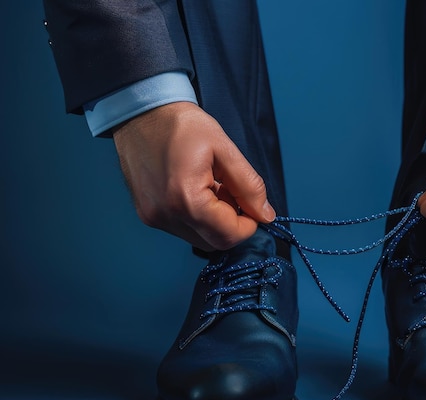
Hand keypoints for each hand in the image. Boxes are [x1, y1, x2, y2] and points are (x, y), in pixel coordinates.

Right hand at [112, 102, 275, 250]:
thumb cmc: (182, 125)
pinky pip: (183, 229)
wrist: (142, 112)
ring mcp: (153, 218)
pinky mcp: (148, 215)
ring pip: (199, 238)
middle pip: (214, 243)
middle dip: (232, 224)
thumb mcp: (225, 149)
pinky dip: (198, 218)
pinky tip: (197, 191)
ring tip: (212, 187)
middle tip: (232, 192)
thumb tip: (265, 215)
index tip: (253, 205)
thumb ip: (249, 186)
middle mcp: (166, 215)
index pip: (229, 235)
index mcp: (186, 199)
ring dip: (215, 221)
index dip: (249, 224)